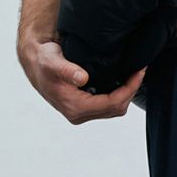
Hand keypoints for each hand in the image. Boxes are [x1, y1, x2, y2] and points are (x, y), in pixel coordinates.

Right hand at [20, 38, 145, 122]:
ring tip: (135, 74)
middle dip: (131, 90)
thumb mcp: (52, 62)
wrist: (36, 63)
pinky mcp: (84, 107)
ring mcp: (82, 112)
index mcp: (74, 107)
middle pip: (116, 109)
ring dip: (126, 93)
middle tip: (141, 70)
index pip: (111, 103)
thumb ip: (67, 70)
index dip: (129, 89)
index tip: (139, 72)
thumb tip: (82, 78)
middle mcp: (79, 114)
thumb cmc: (43, 61)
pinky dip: (119, 93)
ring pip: (114, 108)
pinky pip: (108, 104)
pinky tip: (123, 79)